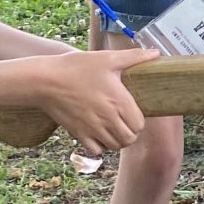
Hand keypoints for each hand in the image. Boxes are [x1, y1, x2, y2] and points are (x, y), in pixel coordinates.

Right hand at [34, 46, 158, 154]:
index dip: (139, 121)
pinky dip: (100, 146)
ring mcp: (93, 128)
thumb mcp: (108, 58)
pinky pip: (95, 150)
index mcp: (119, 101)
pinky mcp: (78, 133)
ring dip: (116, 140)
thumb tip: (157, 53)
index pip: (139, 125)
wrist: (46, 80)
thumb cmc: (78, 67)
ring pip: (114, 146)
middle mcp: (108, 118)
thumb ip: (134, 57)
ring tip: (113, 129)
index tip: (133, 114)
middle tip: (124, 123)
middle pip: (129, 139)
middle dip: (130, 133)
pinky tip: (98, 134)